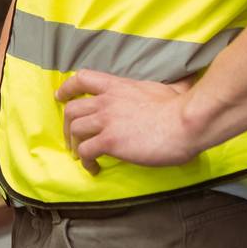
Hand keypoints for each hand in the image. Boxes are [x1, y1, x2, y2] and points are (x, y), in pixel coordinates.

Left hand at [55, 69, 197, 173]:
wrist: (186, 123)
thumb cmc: (181, 108)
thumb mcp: (169, 89)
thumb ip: (167, 86)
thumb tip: (185, 81)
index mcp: (117, 86)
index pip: (82, 79)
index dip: (67, 88)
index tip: (60, 96)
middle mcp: (107, 101)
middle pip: (72, 109)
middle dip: (67, 125)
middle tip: (71, 138)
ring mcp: (106, 120)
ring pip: (75, 130)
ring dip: (74, 144)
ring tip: (80, 156)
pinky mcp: (110, 141)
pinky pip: (86, 151)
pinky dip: (86, 161)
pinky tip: (93, 168)